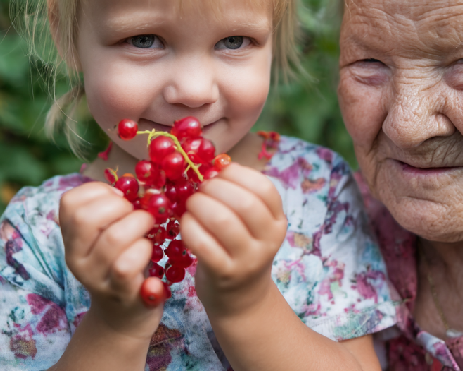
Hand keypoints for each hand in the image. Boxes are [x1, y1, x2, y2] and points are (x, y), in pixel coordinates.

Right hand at [58, 181, 159, 339]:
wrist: (125, 313)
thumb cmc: (123, 262)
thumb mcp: (109, 234)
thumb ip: (115, 209)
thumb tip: (140, 185)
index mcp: (71, 237)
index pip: (69, 201)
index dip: (100, 191)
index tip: (119, 198)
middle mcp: (75, 257)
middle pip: (86, 217)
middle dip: (120, 206)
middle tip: (136, 213)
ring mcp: (94, 276)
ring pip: (113, 238)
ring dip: (139, 225)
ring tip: (148, 228)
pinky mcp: (118, 292)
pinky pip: (129, 264)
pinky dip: (145, 250)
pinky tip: (149, 250)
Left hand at [181, 163, 286, 318]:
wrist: (241, 299)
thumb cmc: (240, 249)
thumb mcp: (251, 224)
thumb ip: (238, 195)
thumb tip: (211, 163)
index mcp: (278, 221)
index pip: (264, 188)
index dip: (238, 174)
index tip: (219, 172)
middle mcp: (268, 240)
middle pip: (244, 203)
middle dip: (216, 188)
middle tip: (200, 189)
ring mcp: (247, 259)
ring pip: (223, 221)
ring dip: (200, 205)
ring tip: (191, 204)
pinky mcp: (224, 274)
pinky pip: (203, 244)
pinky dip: (189, 227)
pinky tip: (185, 223)